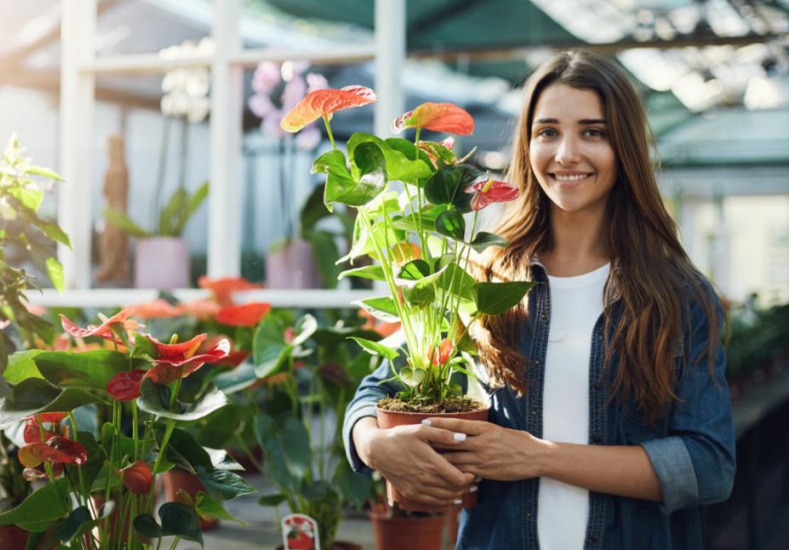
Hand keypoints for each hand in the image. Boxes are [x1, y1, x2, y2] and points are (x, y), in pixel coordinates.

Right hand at [353, 417, 474, 506]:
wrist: (377, 450)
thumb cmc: (400, 437)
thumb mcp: (421, 429)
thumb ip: (443, 433)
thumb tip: (464, 437)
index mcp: (431, 464)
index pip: (459, 479)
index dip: (469, 477)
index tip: (472, 470)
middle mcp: (426, 480)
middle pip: (454, 490)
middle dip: (465, 486)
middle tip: (470, 478)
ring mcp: (417, 489)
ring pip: (445, 499)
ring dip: (456, 494)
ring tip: (461, 486)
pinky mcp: (410, 494)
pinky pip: (433, 503)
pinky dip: (444, 501)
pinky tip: (449, 496)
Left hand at [424, 417, 549, 480]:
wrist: (535, 457)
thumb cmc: (518, 440)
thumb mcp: (498, 430)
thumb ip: (481, 430)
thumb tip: (464, 429)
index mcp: (484, 428)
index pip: (457, 424)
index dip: (439, 423)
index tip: (425, 422)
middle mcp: (481, 442)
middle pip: (451, 442)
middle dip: (433, 442)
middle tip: (416, 441)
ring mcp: (482, 458)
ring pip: (454, 459)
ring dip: (438, 459)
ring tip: (422, 458)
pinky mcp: (485, 471)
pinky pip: (464, 472)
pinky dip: (452, 472)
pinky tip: (441, 474)